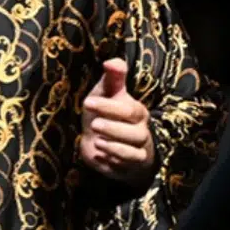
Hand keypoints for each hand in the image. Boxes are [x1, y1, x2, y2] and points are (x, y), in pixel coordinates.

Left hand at [81, 58, 155, 186]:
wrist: (104, 144)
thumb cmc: (106, 115)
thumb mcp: (107, 94)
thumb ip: (112, 78)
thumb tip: (111, 61)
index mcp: (136, 112)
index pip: (128, 109)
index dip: (108, 106)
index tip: (88, 102)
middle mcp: (141, 132)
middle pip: (134, 133)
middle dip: (114, 129)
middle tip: (94, 124)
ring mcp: (138, 151)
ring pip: (133, 153)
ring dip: (114, 147)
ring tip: (96, 142)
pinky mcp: (130, 168)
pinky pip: (126, 168)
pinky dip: (114, 163)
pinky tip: (100, 156)